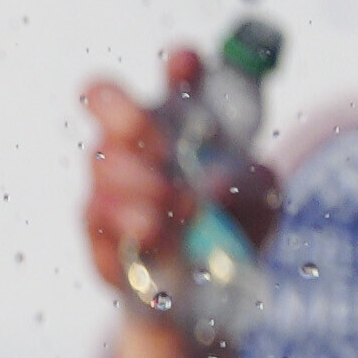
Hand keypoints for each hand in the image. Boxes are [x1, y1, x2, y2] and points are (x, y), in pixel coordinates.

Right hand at [82, 55, 284, 310]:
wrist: (204, 292)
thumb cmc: (232, 227)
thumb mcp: (262, 199)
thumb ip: (250, 181)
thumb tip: (214, 182)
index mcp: (185, 117)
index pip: (178, 74)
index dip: (179, 65)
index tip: (185, 64)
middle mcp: (137, 140)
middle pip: (103, 97)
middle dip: (127, 113)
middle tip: (160, 143)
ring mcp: (108, 181)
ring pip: (101, 161)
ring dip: (141, 181)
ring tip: (177, 205)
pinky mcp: (94, 227)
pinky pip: (96, 213)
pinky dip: (129, 222)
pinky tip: (154, 233)